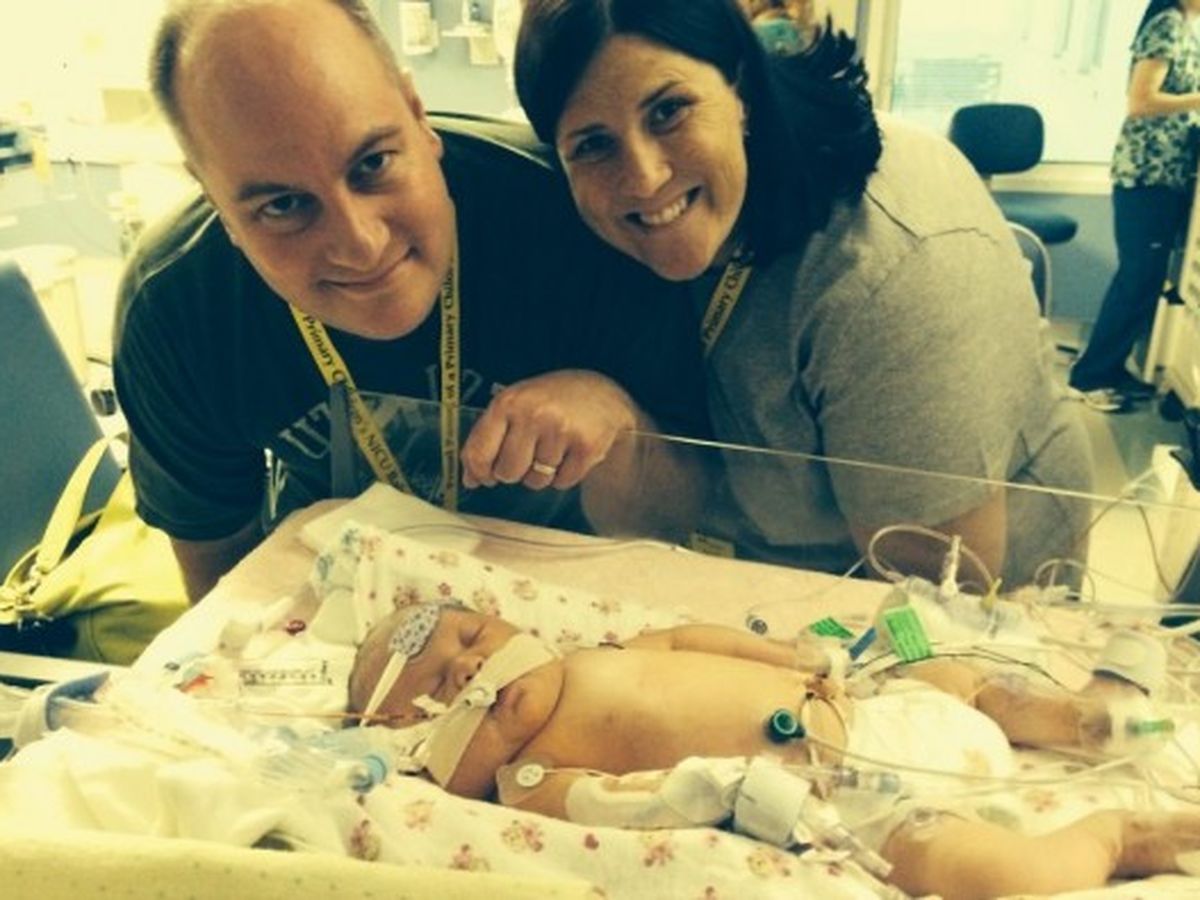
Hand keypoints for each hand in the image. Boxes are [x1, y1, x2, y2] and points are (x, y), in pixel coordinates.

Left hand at [461, 370, 638, 490]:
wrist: (601, 394)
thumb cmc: (551, 401)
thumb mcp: (515, 405)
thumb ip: (488, 438)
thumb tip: (470, 479)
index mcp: (509, 402)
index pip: (479, 452)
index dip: (479, 472)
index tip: (484, 477)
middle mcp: (534, 414)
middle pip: (507, 473)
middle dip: (515, 471)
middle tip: (529, 453)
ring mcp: (562, 431)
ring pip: (535, 481)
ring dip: (541, 473)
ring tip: (552, 449)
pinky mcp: (586, 448)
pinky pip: (562, 482)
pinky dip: (564, 475)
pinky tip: (569, 453)